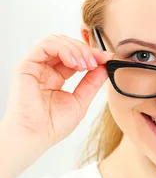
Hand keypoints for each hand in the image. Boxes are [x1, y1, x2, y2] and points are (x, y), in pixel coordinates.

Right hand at [3, 34, 113, 151]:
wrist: (36, 136)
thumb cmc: (53, 124)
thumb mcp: (81, 100)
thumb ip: (92, 82)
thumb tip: (106, 65)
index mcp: (57, 77)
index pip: (76, 57)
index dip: (93, 55)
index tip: (108, 58)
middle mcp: (46, 69)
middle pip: (68, 46)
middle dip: (87, 50)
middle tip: (98, 61)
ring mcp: (36, 66)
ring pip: (58, 41)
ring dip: (77, 49)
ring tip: (87, 64)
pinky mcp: (26, 65)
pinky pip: (46, 45)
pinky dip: (64, 49)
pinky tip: (74, 63)